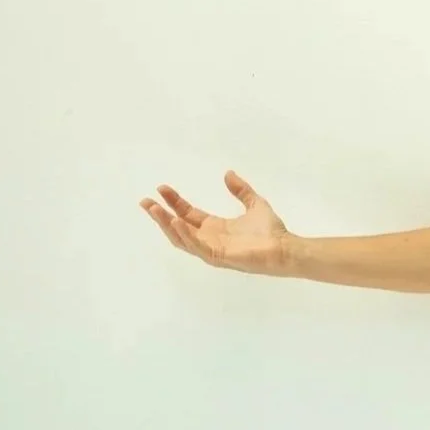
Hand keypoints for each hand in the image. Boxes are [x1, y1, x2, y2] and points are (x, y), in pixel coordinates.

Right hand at [140, 170, 291, 274]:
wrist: (284, 248)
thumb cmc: (271, 231)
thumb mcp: (254, 203)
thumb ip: (241, 190)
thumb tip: (228, 173)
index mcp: (214, 228)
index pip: (188, 213)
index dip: (174, 202)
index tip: (161, 188)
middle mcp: (208, 239)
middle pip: (178, 226)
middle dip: (161, 215)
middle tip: (145, 201)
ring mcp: (210, 249)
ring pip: (181, 238)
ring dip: (166, 224)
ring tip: (154, 209)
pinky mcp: (217, 256)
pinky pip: (196, 245)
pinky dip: (185, 234)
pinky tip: (176, 221)